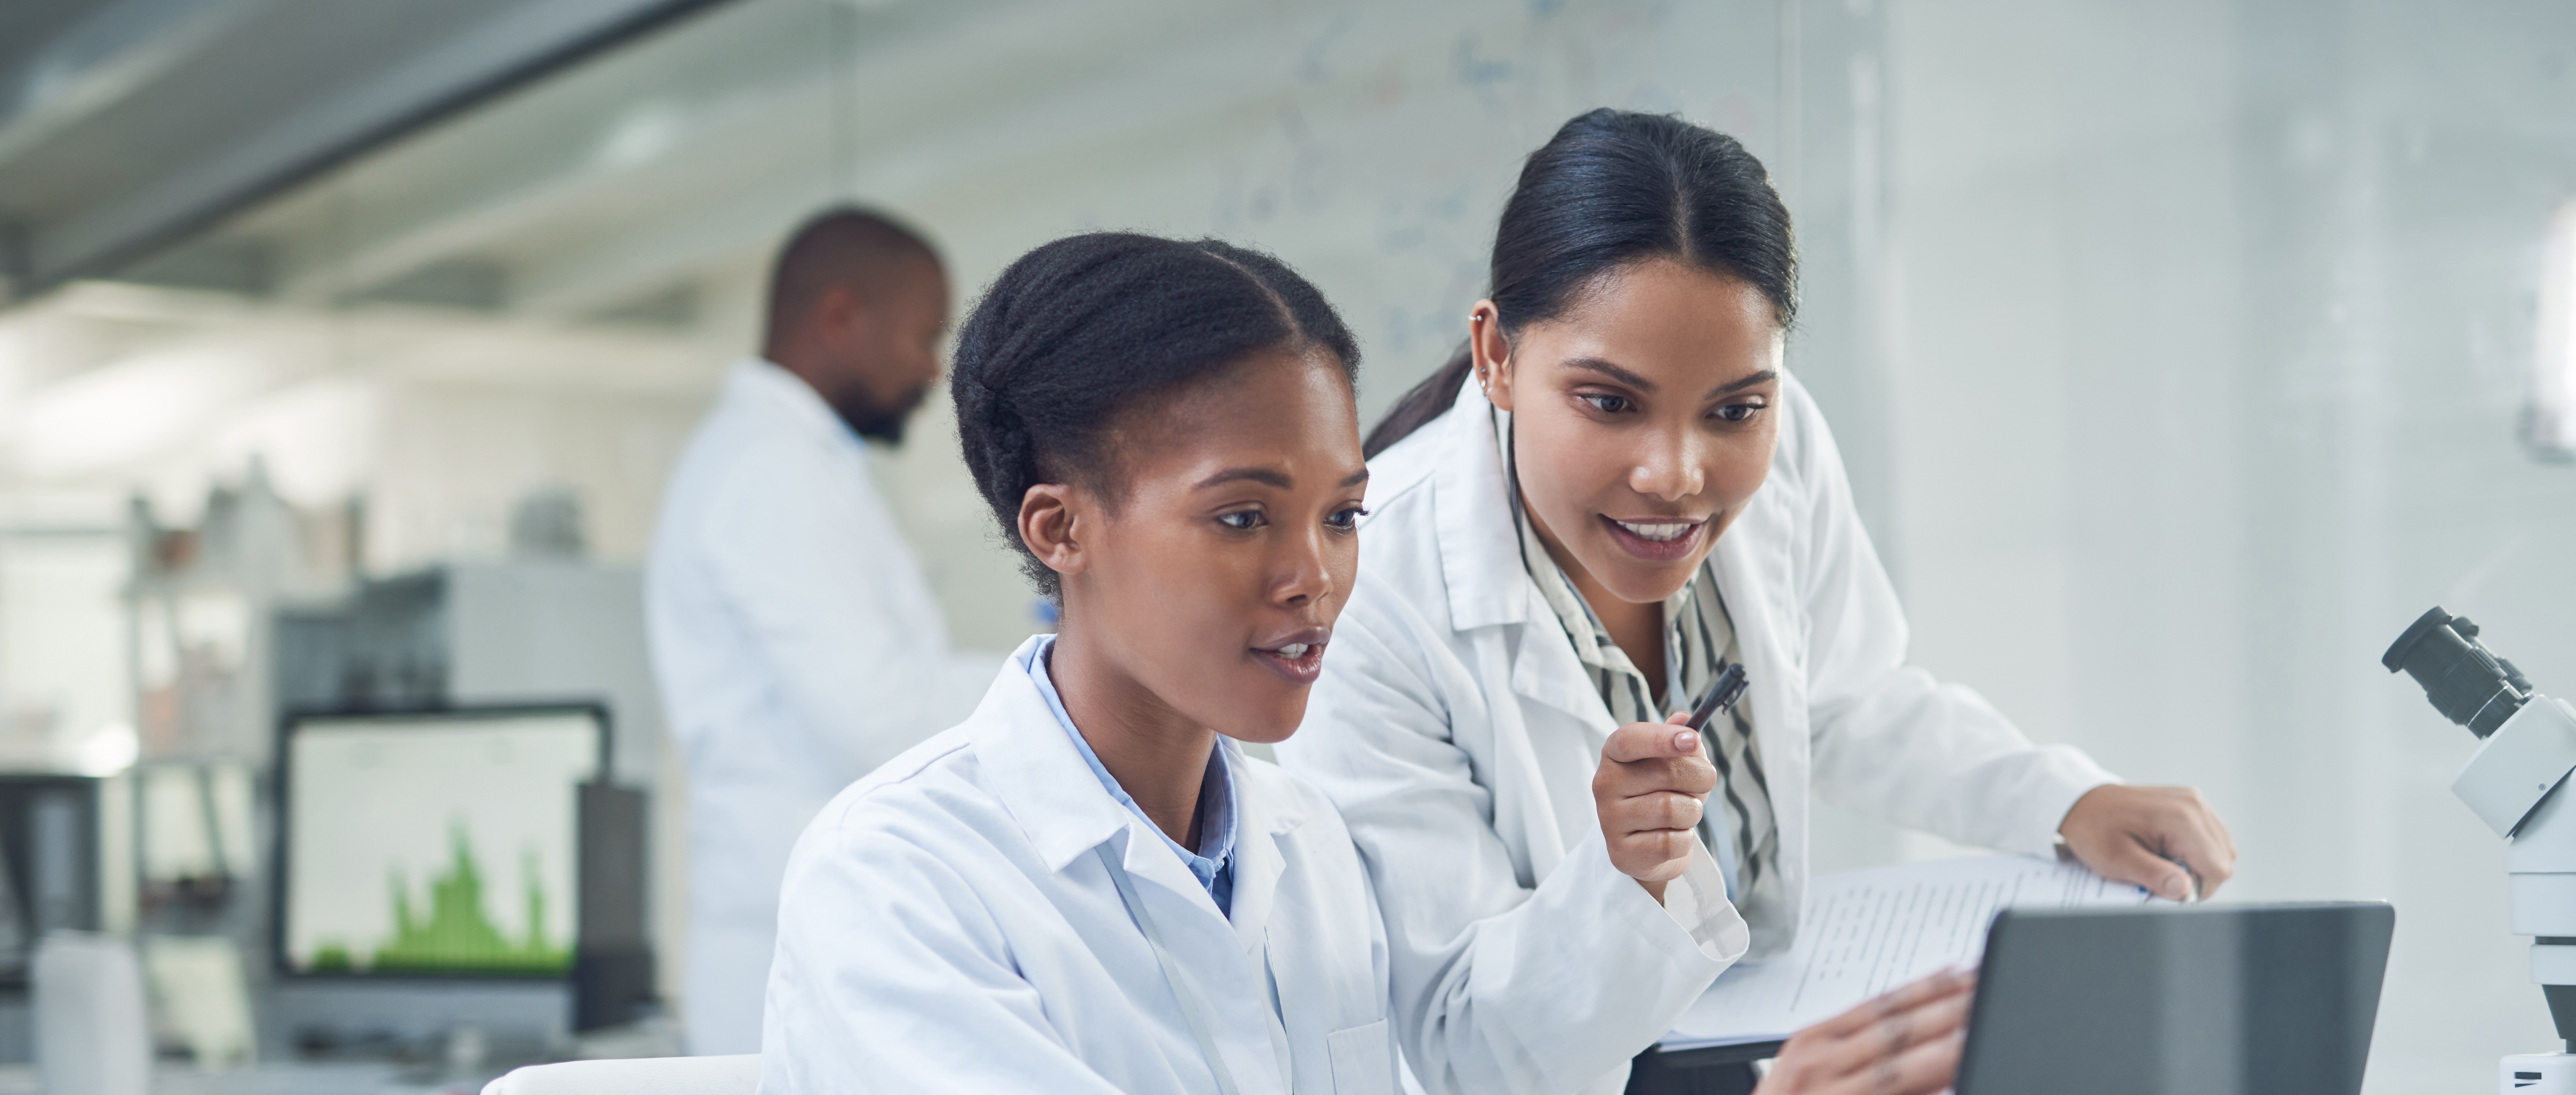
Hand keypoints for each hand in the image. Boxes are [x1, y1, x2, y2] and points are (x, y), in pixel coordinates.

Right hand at [1594, 713, 1715, 901]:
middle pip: (1666, 773)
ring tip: (1684, 814)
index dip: (1662, 738)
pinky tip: (1674, 836)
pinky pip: (1671, 842)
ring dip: (1692, 812)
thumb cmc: (1664, 793)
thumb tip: (1685, 719)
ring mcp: (1609, 820)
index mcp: (1614, 754)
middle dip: (1700, 779)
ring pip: (1672, 809)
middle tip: (1702, 785)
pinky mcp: (1621, 852)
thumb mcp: (1674, 761)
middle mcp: (1604, 784)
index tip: (1692, 741)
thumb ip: (1681, 738)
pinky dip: (1684, 840)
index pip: (1629, 740)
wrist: (1649, 846)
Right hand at [1755, 968, 1974, 1094]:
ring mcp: (1830, 1090)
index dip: (1928, 985)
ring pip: (1897, 1061)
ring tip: (1982, 1021)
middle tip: (1987, 985)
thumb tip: (1926, 1039)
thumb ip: (1865, 1056)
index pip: (1881, 1003)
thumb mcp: (1814, 1074)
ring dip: (1944, 1042)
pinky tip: (1954, 1078)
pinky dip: (1925, 1088)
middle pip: (1895, 1026)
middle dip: (1946, 1005)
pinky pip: (1888, 1094)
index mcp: (1814, 1040)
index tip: (1965, 970)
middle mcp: (1819, 1060)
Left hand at [2058, 784, 2236, 900]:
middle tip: (2162, 873)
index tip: (2168, 888)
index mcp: (2181, 818)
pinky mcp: (2191, 803)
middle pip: (2224, 860)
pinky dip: (2195, 850)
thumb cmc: (2095, 830)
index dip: (2197, 888)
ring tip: (2163, 860)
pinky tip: (2168, 849)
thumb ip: (2154, 876)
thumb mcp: (2118, 859)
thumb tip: (2185, 891)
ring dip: (2198, 863)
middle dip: (2197, 876)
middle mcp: (2194, 805)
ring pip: (2222, 849)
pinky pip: (2211, 836)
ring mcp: (2195, 801)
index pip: (2218, 869)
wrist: (2082, 802)